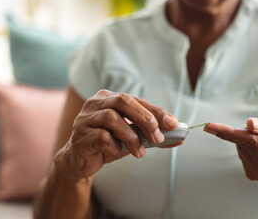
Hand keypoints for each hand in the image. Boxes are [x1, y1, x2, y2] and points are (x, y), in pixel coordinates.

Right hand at [55, 90, 178, 179]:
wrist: (79, 161)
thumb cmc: (107, 144)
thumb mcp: (132, 137)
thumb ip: (151, 135)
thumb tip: (178, 138)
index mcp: (109, 98)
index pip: (136, 100)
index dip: (156, 111)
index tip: (173, 123)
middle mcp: (96, 103)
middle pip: (124, 101)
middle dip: (146, 119)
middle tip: (158, 138)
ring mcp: (85, 118)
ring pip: (112, 118)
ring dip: (131, 137)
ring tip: (139, 152)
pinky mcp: (80, 135)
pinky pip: (101, 137)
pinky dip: (115, 146)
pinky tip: (116, 151)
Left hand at [204, 118, 257, 180]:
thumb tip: (249, 124)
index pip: (251, 142)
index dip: (229, 133)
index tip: (209, 127)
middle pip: (245, 141)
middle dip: (251, 130)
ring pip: (241, 145)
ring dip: (251, 138)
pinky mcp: (253, 175)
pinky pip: (242, 152)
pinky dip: (249, 146)